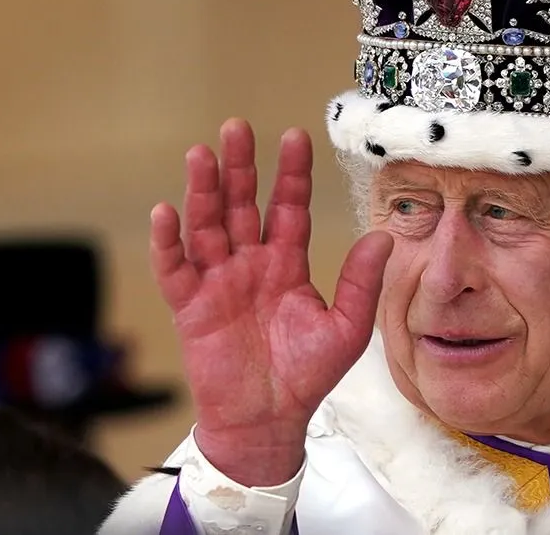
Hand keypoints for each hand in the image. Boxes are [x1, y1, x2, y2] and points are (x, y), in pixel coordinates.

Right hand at [149, 120, 392, 485]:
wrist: (268, 422)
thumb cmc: (306, 376)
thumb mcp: (346, 328)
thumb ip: (360, 283)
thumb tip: (383, 237)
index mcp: (286, 263)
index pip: (288, 206)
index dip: (291, 173)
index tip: (294, 135)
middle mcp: (249, 264)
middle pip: (240, 204)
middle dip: (239, 167)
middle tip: (236, 127)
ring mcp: (217, 282)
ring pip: (206, 226)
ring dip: (202, 191)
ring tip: (200, 154)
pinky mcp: (190, 307)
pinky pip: (175, 270)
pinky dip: (167, 243)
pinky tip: (166, 212)